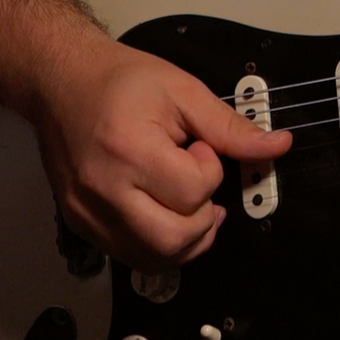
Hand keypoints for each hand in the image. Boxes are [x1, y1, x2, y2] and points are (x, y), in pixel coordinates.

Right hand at [26, 38, 292, 268]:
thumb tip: (278, 146)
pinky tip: (165, 215)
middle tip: (199, 184)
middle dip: (203, 219)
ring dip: (186, 239)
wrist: (61, 82)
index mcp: (129, 149)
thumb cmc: (119, 81)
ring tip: (188, 203)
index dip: (210, 171)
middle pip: (173, 239)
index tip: (198, 148)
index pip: (193, 192)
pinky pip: (130, 255)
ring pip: (153, 258)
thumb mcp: (183, 91)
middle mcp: (103, 189)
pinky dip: (158, 244)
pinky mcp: (79, 224)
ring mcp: (87, 212)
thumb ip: (230, 127)